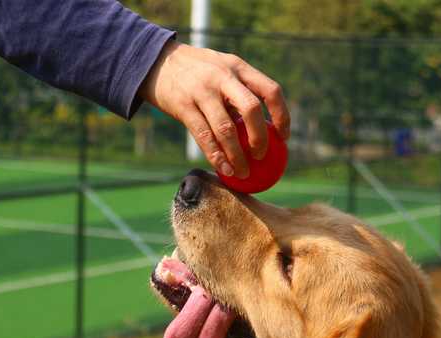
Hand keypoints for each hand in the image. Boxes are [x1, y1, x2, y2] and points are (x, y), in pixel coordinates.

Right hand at [139, 40, 289, 178]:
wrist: (157, 62)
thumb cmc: (197, 72)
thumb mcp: (223, 69)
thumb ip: (241, 90)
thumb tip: (263, 126)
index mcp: (238, 67)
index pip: (270, 91)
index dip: (282, 116)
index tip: (283, 137)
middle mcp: (223, 77)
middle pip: (251, 109)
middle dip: (260, 138)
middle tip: (262, 157)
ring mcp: (202, 91)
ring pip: (226, 129)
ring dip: (237, 156)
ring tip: (243, 173)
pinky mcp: (184, 106)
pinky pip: (204, 137)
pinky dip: (216, 157)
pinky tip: (223, 170)